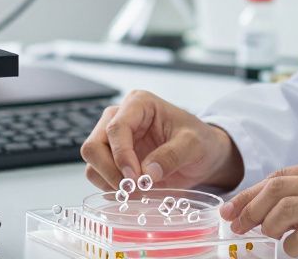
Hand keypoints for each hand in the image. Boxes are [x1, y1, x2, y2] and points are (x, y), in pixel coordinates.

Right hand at [80, 89, 243, 191]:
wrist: (204, 155)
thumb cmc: (200, 141)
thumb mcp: (194, 145)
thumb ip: (172, 155)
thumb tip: (147, 173)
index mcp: (139, 104)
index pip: (116, 128)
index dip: (121, 155)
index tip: (135, 178)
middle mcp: (120, 118)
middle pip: (94, 145)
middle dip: (110, 171)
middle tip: (132, 189)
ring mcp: (113, 140)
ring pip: (92, 163)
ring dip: (110, 182)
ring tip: (137, 192)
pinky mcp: (113, 160)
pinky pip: (99, 176)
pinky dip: (112, 188)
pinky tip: (134, 192)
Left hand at [220, 154, 297, 258]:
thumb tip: (275, 207)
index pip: (282, 174)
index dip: (252, 192)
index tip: (234, 208)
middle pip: (278, 187)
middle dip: (249, 207)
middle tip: (237, 226)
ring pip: (286, 208)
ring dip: (267, 226)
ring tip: (267, 238)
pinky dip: (290, 245)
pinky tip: (293, 251)